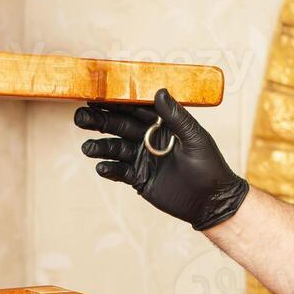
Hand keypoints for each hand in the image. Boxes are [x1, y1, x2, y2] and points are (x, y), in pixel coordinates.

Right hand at [74, 87, 248, 230]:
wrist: (212, 202)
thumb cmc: (210, 166)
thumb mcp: (195, 138)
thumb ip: (175, 117)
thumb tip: (159, 91)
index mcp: (163, 125)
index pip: (135, 110)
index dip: (116, 102)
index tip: (98, 95)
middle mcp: (149, 139)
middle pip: (120, 127)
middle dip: (100, 122)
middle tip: (80, 117)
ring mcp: (142, 159)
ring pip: (116, 149)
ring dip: (101, 147)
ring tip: (87, 149)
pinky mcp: (139, 179)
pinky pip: (120, 172)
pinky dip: (110, 170)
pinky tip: (102, 167)